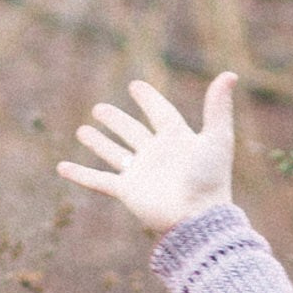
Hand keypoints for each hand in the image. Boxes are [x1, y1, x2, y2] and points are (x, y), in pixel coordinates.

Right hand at [57, 73, 236, 235]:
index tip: (135, 86)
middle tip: (99, 108)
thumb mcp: (217, 138)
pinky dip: (80, 174)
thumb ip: (218, 107)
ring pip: (115, 153)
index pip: (160, 113)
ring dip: (99, 142)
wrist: (198, 218)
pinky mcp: (127, 191)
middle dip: (116, 120)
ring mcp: (140, 173)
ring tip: (82, 130)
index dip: (149, 99)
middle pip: (132, 132)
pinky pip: (99, 180)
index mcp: (177, 139)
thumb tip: (230, 74)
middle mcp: (156, 154)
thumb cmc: (210, 179)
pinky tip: (62, 167)